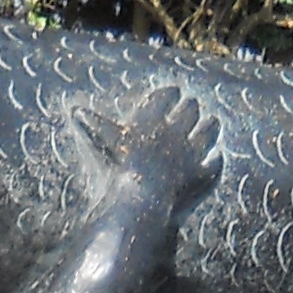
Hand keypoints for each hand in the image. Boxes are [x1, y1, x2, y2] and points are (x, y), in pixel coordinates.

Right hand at [83, 83, 217, 204]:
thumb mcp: (104, 144)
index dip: (170, 93)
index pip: (166, 97)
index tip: (174, 90)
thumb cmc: (117, 171)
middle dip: (190, 106)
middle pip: (189, 110)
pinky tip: (216, 157)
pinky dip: (215, 160)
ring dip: (210, 126)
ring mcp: (193, 153)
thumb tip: (76, 110)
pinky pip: (214, 164)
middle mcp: (176, 131)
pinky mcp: (203, 176)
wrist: (141, 202)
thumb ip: (94, 125)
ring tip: (212, 121)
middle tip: (192, 104)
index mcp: (153, 120)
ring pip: (208, 131)